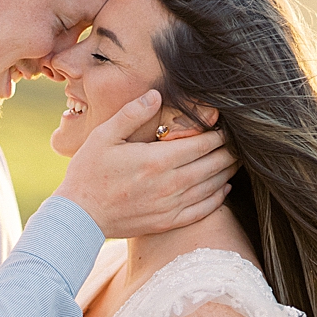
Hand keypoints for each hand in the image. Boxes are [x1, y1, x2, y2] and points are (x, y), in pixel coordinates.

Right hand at [55, 90, 237, 238]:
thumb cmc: (88, 173)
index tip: (225, 127)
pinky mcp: (168, 221)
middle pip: (213, 164)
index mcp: (157, 159)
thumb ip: (131, 114)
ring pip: (212, 186)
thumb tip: (156, 95)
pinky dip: (217, 198)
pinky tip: (222, 188)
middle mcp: (170, 184)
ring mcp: (171, 205)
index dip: (219, 134)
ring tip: (234, 161)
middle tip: (237, 142)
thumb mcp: (103, 136)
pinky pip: (203, 210)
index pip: (202, 144)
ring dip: (227, 172)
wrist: (79, 217)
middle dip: (229, 152)